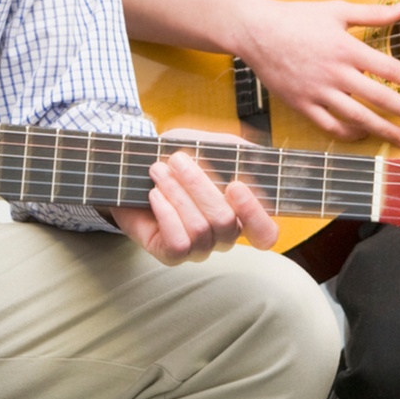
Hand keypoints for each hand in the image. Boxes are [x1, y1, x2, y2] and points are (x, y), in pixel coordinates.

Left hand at [108, 130, 280, 263]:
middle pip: (226, 222)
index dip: (255, 214)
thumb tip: (257, 153)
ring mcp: (199, 248)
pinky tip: (154, 195)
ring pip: (200, 229)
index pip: (265, 234)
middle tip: (177, 160)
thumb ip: (236, 148)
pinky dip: (166, 213)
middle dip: (199, 185)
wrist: (133, 168)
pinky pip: (178, 243)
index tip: (235, 185)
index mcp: (240, 212)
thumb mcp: (208, 144)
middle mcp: (223, 235)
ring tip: (158, 170)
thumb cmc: (176, 157)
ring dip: (177, 193)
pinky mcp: (172, 255)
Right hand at [235, 0, 399, 145]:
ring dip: (384, 130)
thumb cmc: (297, 18)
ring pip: (358, 117)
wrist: (256, 31)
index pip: (389, 69)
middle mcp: (335, 73)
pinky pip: (329, 126)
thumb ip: (373, 14)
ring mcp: (318, 91)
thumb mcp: (338, 10)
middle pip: (379, 98)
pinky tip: (363, 134)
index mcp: (347, 48)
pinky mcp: (302, 104)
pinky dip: (349, 133)